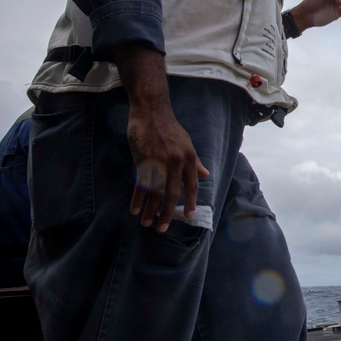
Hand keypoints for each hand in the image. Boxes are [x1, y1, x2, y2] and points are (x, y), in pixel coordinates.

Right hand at [114, 43, 208, 231]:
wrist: (151, 111)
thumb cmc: (169, 127)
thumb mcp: (187, 142)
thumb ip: (195, 161)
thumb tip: (205, 174)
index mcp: (189, 158)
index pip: (191, 184)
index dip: (190, 201)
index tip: (188, 215)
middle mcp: (176, 162)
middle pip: (172, 193)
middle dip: (167, 213)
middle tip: (162, 228)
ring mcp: (159, 162)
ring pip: (155, 192)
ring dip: (150, 210)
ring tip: (147, 223)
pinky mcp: (143, 161)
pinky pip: (140, 184)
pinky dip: (137, 198)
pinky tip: (135, 210)